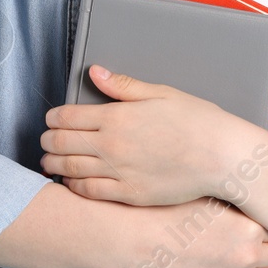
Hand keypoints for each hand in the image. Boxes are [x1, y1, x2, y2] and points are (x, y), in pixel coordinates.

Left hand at [41, 65, 251, 205]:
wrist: (222, 156)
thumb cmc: (197, 121)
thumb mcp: (160, 93)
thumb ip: (123, 86)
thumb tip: (96, 72)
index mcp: (117, 116)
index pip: (67, 117)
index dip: (53, 118)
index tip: (51, 119)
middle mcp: (112, 145)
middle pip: (61, 143)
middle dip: (48, 140)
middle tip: (46, 140)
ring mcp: (119, 172)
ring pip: (70, 169)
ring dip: (54, 164)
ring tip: (50, 161)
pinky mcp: (129, 195)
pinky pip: (89, 192)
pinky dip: (74, 186)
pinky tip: (72, 182)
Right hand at [111, 197, 267, 267]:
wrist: (140, 239)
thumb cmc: (167, 214)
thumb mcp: (208, 196)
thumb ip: (235, 202)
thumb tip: (249, 199)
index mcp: (248, 225)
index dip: (264, 227)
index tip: (254, 226)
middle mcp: (247, 252)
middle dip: (263, 248)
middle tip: (246, 243)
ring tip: (240, 263)